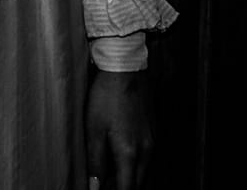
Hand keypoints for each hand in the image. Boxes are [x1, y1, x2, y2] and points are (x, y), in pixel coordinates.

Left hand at [85, 69, 154, 189]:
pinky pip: (146, 159)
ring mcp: (152, 142)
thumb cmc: (106, 96)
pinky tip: (119, 158)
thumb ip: (96, 162)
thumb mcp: (93, 130)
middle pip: (137, 185)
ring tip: (109, 174)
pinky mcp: (153, 133)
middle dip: (122, 189)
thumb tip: (94, 187)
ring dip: (129, 179)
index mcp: (130, 153)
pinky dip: (134, 166)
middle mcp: (146, 151)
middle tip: (103, 185)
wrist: (125, 68)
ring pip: (143, 173)